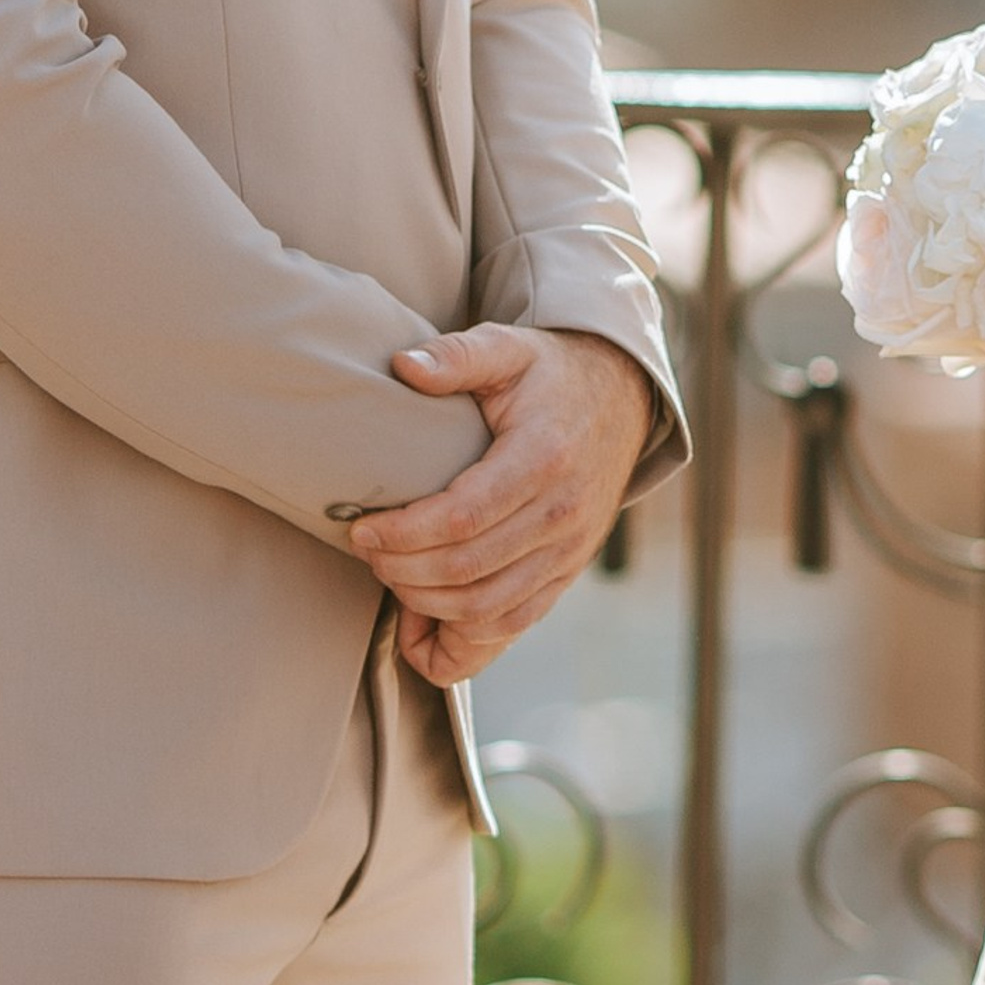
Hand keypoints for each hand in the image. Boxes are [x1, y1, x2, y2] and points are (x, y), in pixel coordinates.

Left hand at [348, 324, 651, 685]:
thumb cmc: (551, 375)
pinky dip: (464, 636)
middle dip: (402, 571)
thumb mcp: (507, 348)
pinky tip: (424, 620)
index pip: (461, 518)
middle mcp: (563, 513)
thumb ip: (455, 355)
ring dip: (426, 605)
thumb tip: (403, 366)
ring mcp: (570, 550)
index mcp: (544, 458)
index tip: (362, 528)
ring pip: (487, 609)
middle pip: (467, 570)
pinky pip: (513, 624)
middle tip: (366, 550)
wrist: (622, 399)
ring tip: (391, 576)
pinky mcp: (568, 572)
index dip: (403, 534)